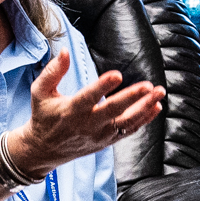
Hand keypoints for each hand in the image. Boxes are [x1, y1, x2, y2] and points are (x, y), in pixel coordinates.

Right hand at [14, 55, 163, 171]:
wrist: (44, 150)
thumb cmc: (43, 116)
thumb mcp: (39, 92)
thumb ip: (52, 72)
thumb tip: (64, 51)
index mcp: (70, 111)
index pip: (88, 97)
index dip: (102, 86)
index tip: (117, 74)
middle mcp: (87, 124)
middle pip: (113, 111)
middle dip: (131, 98)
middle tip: (149, 86)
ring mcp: (99, 135)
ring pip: (126, 122)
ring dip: (144, 108)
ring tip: (159, 93)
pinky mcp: (107, 141)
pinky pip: (128, 131)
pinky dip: (143, 120)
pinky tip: (156, 107)